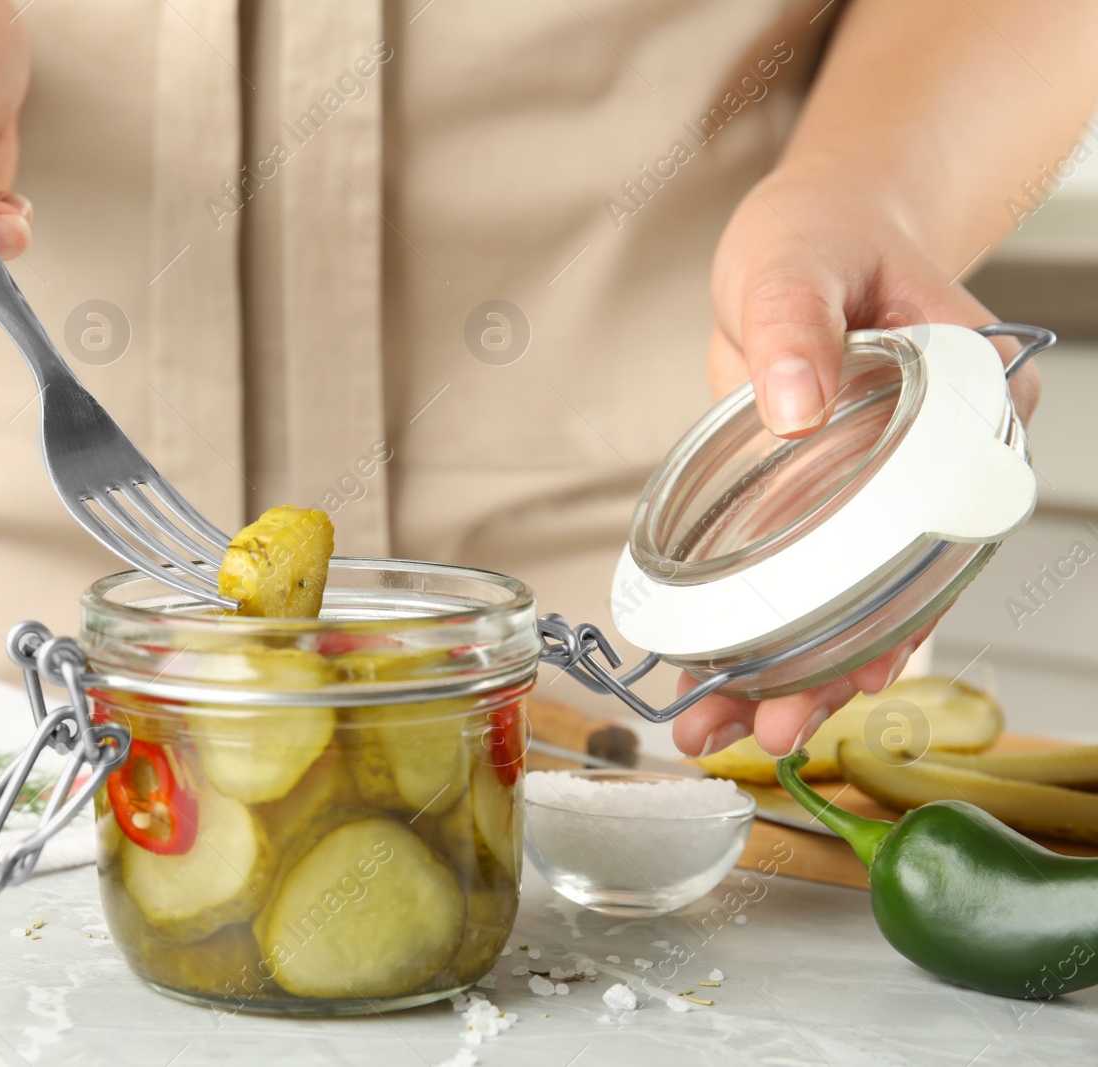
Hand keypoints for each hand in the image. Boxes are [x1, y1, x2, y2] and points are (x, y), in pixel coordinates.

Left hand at [673, 167, 1040, 758]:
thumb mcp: (797, 260)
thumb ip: (793, 321)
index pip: (947, 532)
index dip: (907, 616)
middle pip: (896, 589)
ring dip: (787, 674)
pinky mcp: (819, 500)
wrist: (807, 233)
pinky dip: (758, 628)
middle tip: (769, 733)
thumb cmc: (822, 234)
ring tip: (722, 734)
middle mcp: (933, 466)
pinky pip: (797, 574)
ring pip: (845, 599)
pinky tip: (713, 681)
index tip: (859, 675)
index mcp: (969, 405)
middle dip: (833, 673)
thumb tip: (795, 401)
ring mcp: (874, 492)